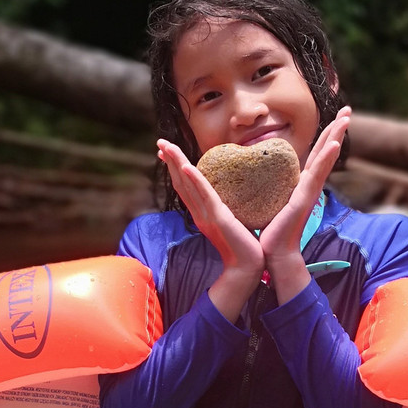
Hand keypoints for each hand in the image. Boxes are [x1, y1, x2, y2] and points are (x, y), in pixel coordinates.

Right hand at [156, 138, 263, 320]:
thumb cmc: (244, 245)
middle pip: (180, 182)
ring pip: (187, 185)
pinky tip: (186, 167)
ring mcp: (207, 216)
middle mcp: (200, 213)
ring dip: (177, 163)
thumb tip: (234, 192)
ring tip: (167, 146)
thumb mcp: (232, 221)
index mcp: (202, 213)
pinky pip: (204, 196)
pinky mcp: (218, 218)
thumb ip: (227, 208)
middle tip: (160, 141)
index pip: (185, 186)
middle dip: (170, 160)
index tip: (166, 152)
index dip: (175, 168)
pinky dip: (194, 180)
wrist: (248, 266)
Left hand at [259, 107, 351, 300]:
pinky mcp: (304, 199)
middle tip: (349, 110)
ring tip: (346, 119)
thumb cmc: (270, 230)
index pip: (316, 155)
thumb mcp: (270, 201)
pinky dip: (326, 159)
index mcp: (302, 185)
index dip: (326, 136)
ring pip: (325, 159)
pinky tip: (333, 144)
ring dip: (336, 137)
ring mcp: (309, 192)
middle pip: (326, 152)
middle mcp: (309, 186)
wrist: (273, 253)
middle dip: (337, 130)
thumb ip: (269, 187)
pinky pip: (316, 175)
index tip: (335, 117)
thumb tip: (255, 175)